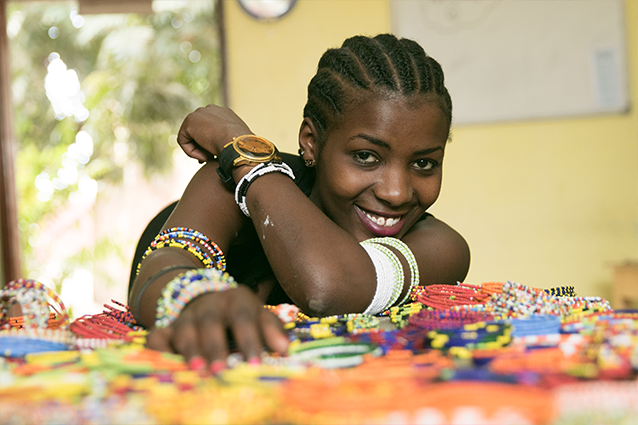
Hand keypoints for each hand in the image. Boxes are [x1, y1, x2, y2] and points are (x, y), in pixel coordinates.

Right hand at [146, 286, 288, 370]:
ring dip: (190, 350)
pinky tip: (165, 366)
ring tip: (198, 371)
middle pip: (211, 321)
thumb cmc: (242, 317)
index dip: (250, 339)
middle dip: (216, 346)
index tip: (256, 363)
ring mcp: (186, 315)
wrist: (211, 302)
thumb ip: (272, 330)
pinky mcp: (167, 327)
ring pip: (184, 328)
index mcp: (237, 299)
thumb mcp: (260, 316)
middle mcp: (209, 304)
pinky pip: (157, 336)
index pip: (243, 316)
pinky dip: (159, 350)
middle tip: (222, 370)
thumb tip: (285, 349)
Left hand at [177, 104, 252, 161]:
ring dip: (198, 149)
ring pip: (191, 136)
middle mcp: (210, 109)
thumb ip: (229, 139)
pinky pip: (184, 140)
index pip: (210, 127)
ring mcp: (199, 113)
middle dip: (202, 146)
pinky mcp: (190, 122)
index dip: (210, 143)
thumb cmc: (242, 147)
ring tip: (208, 158)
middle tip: (208, 158)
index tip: (215, 154)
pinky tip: (204, 156)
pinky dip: (191, 151)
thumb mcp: (238, 141)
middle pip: (199, 130)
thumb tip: (222, 147)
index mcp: (224, 112)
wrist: (238, 145)